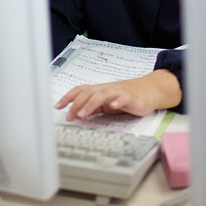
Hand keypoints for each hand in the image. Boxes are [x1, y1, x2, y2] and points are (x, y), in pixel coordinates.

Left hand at [54, 69, 181, 121]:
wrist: (147, 91)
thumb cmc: (125, 97)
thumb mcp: (106, 103)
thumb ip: (92, 107)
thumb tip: (76, 114)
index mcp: (98, 90)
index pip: (80, 90)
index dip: (68, 97)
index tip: (58, 106)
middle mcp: (106, 89)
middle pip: (88, 92)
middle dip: (76, 104)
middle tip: (70, 117)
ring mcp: (117, 92)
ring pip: (101, 94)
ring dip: (90, 104)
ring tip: (83, 114)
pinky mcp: (130, 97)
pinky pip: (122, 98)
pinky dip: (117, 101)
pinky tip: (112, 107)